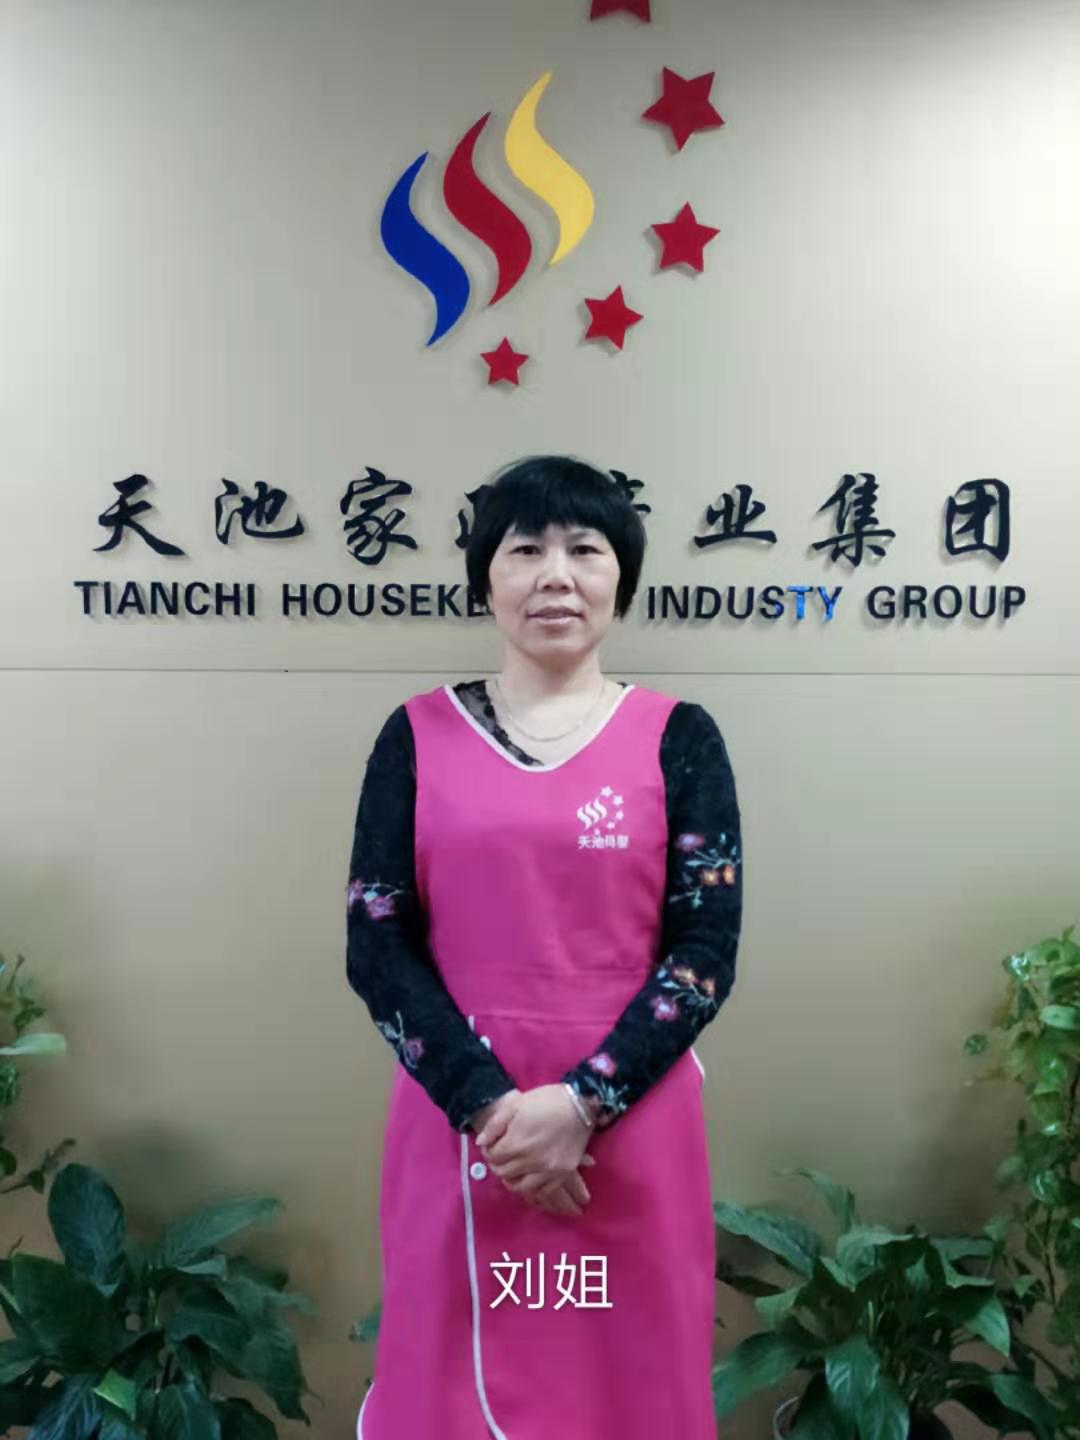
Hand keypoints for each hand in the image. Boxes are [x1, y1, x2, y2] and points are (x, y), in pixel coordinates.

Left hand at [475, 1084, 594, 1211]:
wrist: (581, 1104)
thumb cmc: (546, 1100)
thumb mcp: (515, 1104)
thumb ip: (495, 1125)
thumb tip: (482, 1143)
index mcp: (516, 1143)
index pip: (493, 1157)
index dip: (489, 1151)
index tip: (492, 1146)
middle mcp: (530, 1161)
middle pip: (504, 1173)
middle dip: (498, 1165)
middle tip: (502, 1157)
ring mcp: (548, 1170)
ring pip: (522, 1188)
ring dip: (513, 1180)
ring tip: (514, 1170)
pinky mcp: (562, 1173)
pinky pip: (543, 1190)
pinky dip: (533, 1188)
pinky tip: (531, 1178)